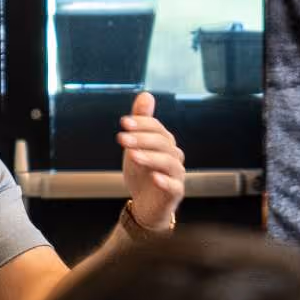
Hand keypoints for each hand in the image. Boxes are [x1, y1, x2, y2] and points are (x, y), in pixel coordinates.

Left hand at [116, 91, 186, 234]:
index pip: (157, 128)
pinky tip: (153, 177)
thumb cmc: (143, 174)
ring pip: (168, 163)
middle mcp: (174, 157)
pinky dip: (164, 181)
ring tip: (132, 156)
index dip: (142, 124)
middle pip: (163, 143)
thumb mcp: (136, 146)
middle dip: (142, 139)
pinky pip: (174, 186)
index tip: (123, 123)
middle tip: (122, 138)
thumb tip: (146, 95)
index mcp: (166, 143)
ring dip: (150, 157)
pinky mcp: (176, 193)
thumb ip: (142, 121)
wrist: (146, 205)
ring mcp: (177, 175)